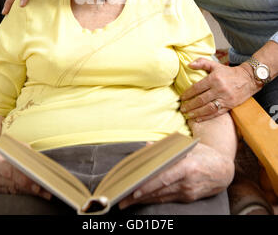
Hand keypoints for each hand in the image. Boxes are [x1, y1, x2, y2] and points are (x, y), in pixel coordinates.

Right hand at [0, 139, 50, 198]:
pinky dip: (24, 191)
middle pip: (14, 183)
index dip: (24, 178)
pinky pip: (12, 191)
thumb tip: (38, 159)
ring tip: (46, 192)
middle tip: (46, 189)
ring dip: (31, 191)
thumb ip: (21, 150)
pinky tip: (36, 191)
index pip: (9, 172)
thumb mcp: (4, 144)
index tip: (37, 182)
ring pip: (14, 190)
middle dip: (31, 187)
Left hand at [119, 143, 233, 208]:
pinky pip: (168, 199)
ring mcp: (188, 192)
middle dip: (140, 196)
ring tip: (127, 201)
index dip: (149, 185)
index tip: (134, 189)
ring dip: (144, 200)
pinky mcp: (189, 198)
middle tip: (123, 199)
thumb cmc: (205, 154)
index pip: (164, 178)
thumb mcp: (188, 146)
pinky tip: (143, 199)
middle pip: (160, 190)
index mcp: (188, 166)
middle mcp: (187, 182)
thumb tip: (147, 147)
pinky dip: (154, 199)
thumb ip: (167, 147)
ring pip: (162, 197)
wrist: (224, 170)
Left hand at [179, 58, 258, 120]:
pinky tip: (198, 119)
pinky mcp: (230, 106)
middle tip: (182, 109)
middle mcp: (219, 89)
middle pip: (201, 99)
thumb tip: (189, 64)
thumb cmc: (229, 72)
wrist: (249, 79)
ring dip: (196, 113)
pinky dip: (206, 117)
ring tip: (188, 115)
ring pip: (208, 108)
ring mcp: (225, 98)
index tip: (181, 98)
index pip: (197, 88)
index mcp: (214, 79)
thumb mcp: (215, 65)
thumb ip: (202, 63)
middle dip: (190, 105)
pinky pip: (216, 113)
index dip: (188, 94)